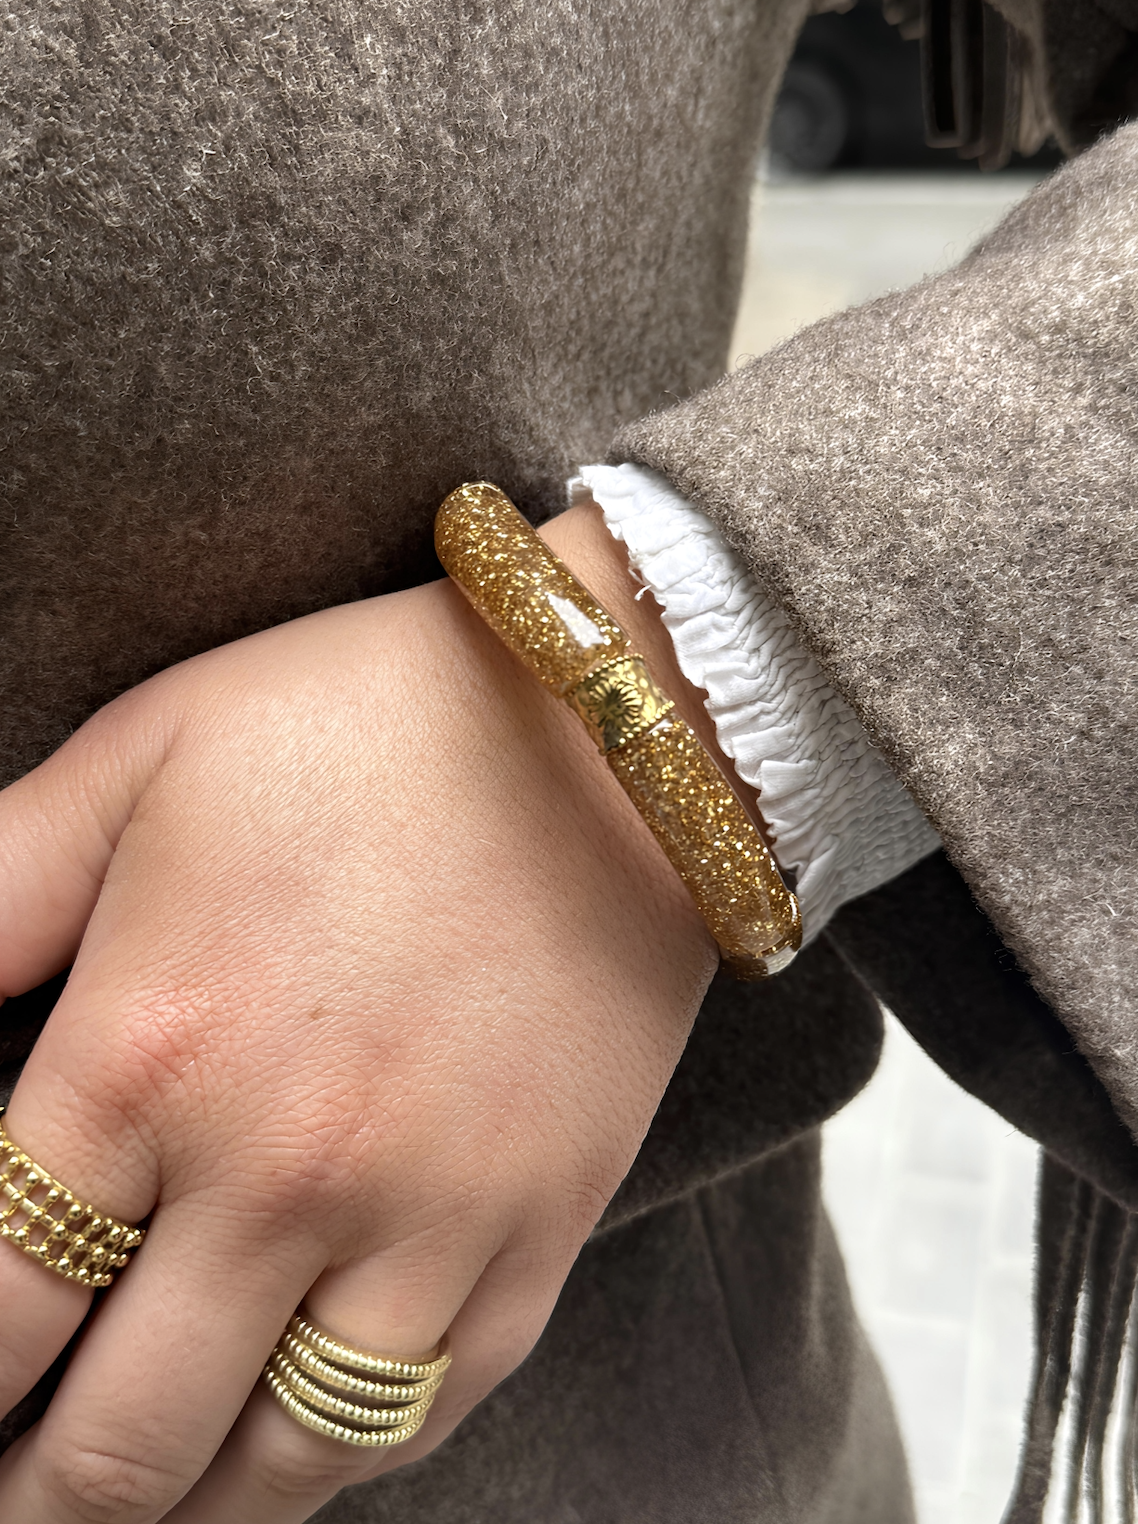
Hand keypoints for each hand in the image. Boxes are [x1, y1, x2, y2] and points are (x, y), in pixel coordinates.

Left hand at [0, 503, 717, 1521]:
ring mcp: (430, 1216)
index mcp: (149, 1054)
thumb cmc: (362, 723)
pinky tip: (300, 1432)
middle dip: (43, 1497)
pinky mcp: (543, 1227)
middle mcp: (282, 1171)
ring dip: (188, 1507)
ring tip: (144, 1495)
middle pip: (119, 1443)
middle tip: (23, 1494)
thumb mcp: (139, 762)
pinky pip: (430, 1409)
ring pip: (280, 1464)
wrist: (606, 733)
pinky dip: (344, 1454)